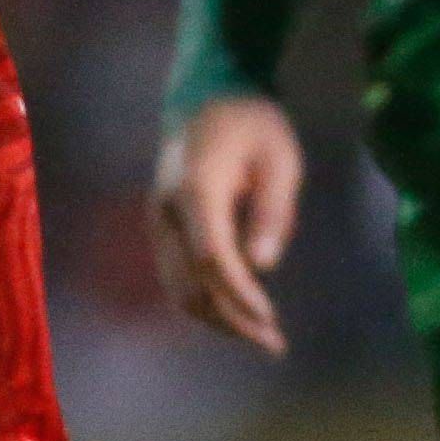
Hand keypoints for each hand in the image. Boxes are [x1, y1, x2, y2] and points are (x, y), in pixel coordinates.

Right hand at [148, 96, 306, 356]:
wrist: (206, 96)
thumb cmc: (252, 123)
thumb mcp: (280, 158)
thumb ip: (273, 210)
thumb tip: (263, 264)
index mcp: (196, 189)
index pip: (212, 258)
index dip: (239, 295)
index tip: (270, 320)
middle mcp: (167, 211)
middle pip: (192, 283)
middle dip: (233, 319)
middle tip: (275, 344)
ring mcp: (159, 222)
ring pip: (179, 288)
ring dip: (217, 318)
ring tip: (260, 336)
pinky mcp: (162, 229)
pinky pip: (177, 277)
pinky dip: (204, 303)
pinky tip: (235, 314)